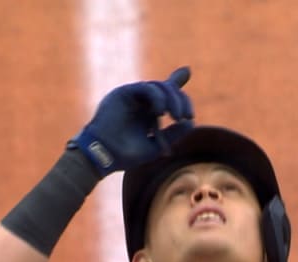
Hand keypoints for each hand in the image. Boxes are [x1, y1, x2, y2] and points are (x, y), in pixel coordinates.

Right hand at [70, 66, 195, 176]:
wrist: (106, 155)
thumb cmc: (129, 154)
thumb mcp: (158, 145)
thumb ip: (174, 133)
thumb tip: (191, 122)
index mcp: (149, 111)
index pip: (166, 92)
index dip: (176, 81)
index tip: (187, 71)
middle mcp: (142, 101)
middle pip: (168, 89)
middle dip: (182, 100)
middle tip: (187, 117)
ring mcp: (133, 96)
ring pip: (160, 86)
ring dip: (173, 100)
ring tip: (176, 117)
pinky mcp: (124, 93)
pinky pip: (146, 87)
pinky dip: (158, 97)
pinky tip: (160, 112)